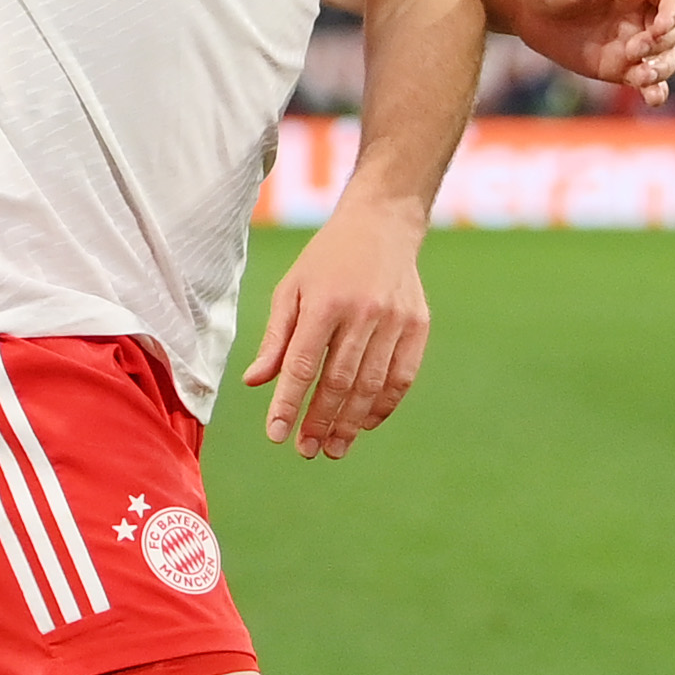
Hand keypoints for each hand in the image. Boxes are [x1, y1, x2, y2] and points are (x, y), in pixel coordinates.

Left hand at [240, 209, 430, 459]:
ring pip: (371, 386)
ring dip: (350, 423)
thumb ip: (276, 338)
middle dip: (320, 422)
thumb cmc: (326, 260)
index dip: (288, 404)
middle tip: (306, 450)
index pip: (303, 365)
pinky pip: (401, 378)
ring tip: (333, 448)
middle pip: (339, 382)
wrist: (382, 224)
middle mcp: (362, 312)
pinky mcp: (418, 326)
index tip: (276, 435)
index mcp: (324, 302)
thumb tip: (256, 382)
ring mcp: (394, 320)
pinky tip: (364, 424)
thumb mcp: (292, 289)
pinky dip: (383, 406)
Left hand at [502, 0, 674, 104]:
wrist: (527, 10)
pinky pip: (650, 82)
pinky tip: (651, 98)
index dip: (674, 12)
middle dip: (661, 42)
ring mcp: (635, 42)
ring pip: (669, 58)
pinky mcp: (622, 68)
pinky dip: (656, 91)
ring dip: (662, 69)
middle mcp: (644, 13)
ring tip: (639, 75)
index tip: (658, 27)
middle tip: (631, 48)